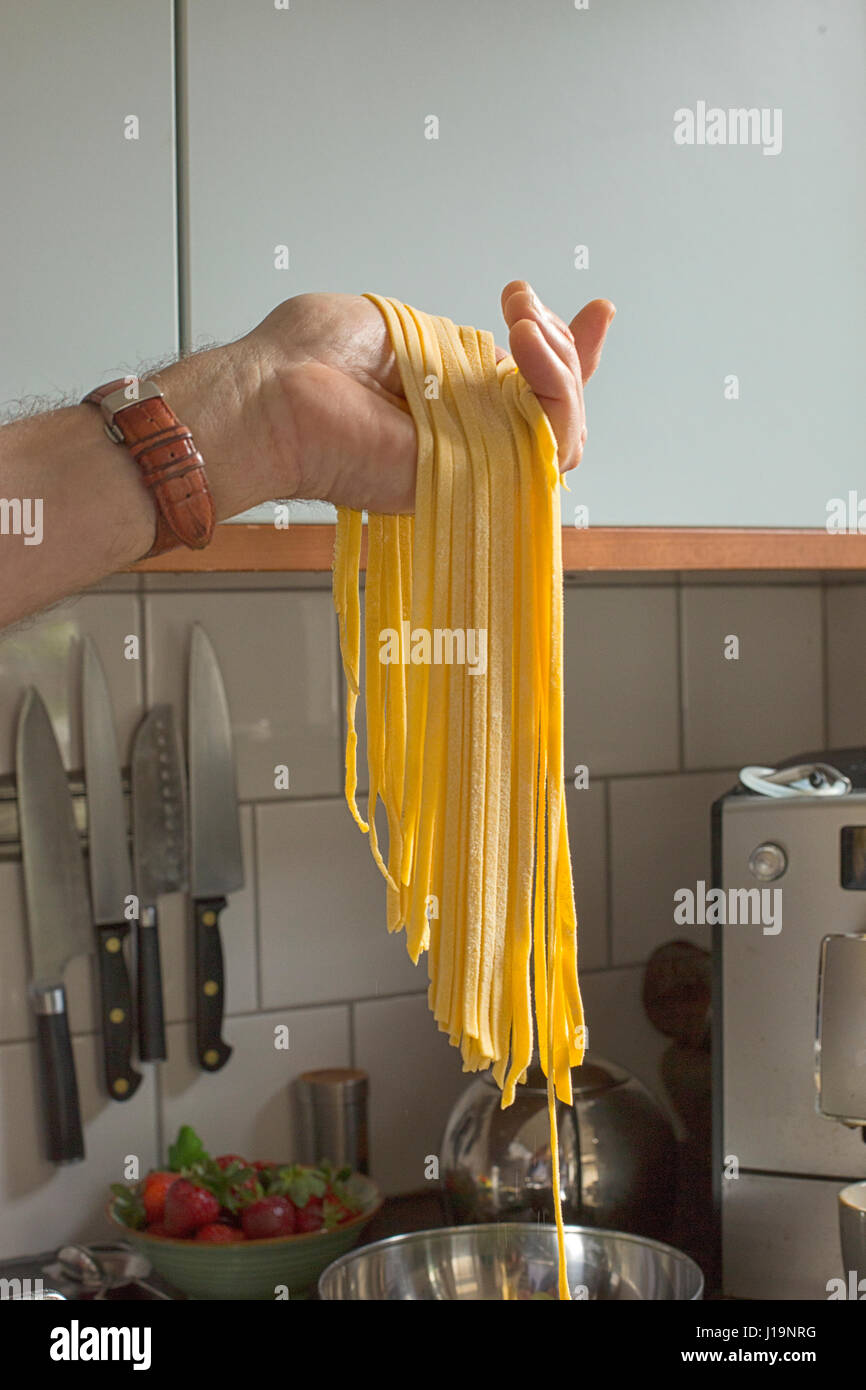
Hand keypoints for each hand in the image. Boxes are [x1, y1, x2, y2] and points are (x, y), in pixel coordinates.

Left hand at [246, 282, 614, 513]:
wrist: (269, 393)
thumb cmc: (303, 361)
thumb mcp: (396, 326)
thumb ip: (450, 341)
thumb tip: (492, 345)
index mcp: (448, 408)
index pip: (529, 393)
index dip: (569, 357)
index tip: (594, 311)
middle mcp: (467, 440)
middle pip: (556, 411)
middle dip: (565, 347)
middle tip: (524, 303)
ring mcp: (474, 462)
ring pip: (563, 429)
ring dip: (564, 364)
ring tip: (526, 324)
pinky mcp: (477, 475)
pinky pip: (551, 438)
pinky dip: (556, 384)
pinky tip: (527, 342)